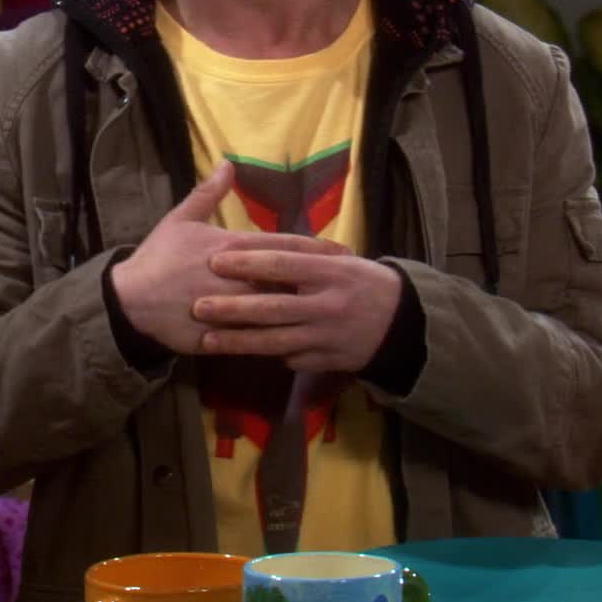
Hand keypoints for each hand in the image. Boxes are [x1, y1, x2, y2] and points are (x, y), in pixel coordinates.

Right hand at [110, 162, 350, 355]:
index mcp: (229, 248)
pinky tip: (301, 342)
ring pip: (276, 312)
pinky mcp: (221, 336)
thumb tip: (228, 163)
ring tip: (333, 312)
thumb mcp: (181, 219)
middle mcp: (235, 278)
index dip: (315, 249)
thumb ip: (209, 193)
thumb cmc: (158, 257)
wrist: (130, 300)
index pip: (282, 247)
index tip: (343, 252)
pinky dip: (278, 340)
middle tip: (349, 282)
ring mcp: (229, 309)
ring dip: (304, 311)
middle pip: (287, 280)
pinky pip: (255, 340)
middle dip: (319, 281)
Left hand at [191, 244, 402, 371]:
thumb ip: (303, 254)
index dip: (248, 262)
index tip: (215, 260)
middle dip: (233, 308)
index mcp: (331, 271)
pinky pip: (292, 359)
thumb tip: (258, 241)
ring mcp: (327, 336)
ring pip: (276, 341)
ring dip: (239, 342)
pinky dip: (268, 355)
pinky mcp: (328, 360)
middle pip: (273, 307)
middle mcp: (328, 304)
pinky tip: (241, 354)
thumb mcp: (340, 260)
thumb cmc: (363, 282)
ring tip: (207, 340)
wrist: (403, 322)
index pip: (284, 263)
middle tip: (198, 305)